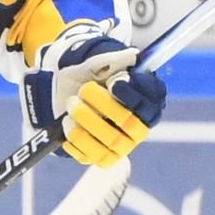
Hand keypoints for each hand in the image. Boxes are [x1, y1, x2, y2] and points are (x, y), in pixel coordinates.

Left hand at [43, 46, 164, 165]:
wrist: (64, 92)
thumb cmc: (89, 76)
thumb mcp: (98, 62)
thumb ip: (114, 58)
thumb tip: (131, 56)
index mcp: (146, 105)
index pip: (149, 106)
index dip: (133, 95)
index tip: (115, 82)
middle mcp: (137, 129)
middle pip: (129, 123)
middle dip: (105, 105)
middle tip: (85, 89)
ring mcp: (119, 146)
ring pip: (109, 140)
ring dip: (87, 119)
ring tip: (71, 103)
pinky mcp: (99, 157)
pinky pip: (90, 155)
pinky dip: (75, 138)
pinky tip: (67, 121)